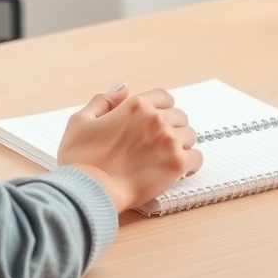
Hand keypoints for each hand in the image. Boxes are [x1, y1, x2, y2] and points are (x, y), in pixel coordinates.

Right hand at [57, 83, 202, 212]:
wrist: (89, 191)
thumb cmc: (81, 160)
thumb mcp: (81, 121)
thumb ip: (104, 100)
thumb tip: (123, 86)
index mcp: (136, 105)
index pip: (164, 97)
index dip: (162, 108)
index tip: (157, 122)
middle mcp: (156, 119)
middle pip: (179, 117)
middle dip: (172, 128)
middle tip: (160, 145)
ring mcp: (169, 141)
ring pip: (189, 136)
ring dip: (181, 145)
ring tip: (168, 158)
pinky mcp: (177, 164)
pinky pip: (196, 158)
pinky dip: (190, 164)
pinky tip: (180, 171)